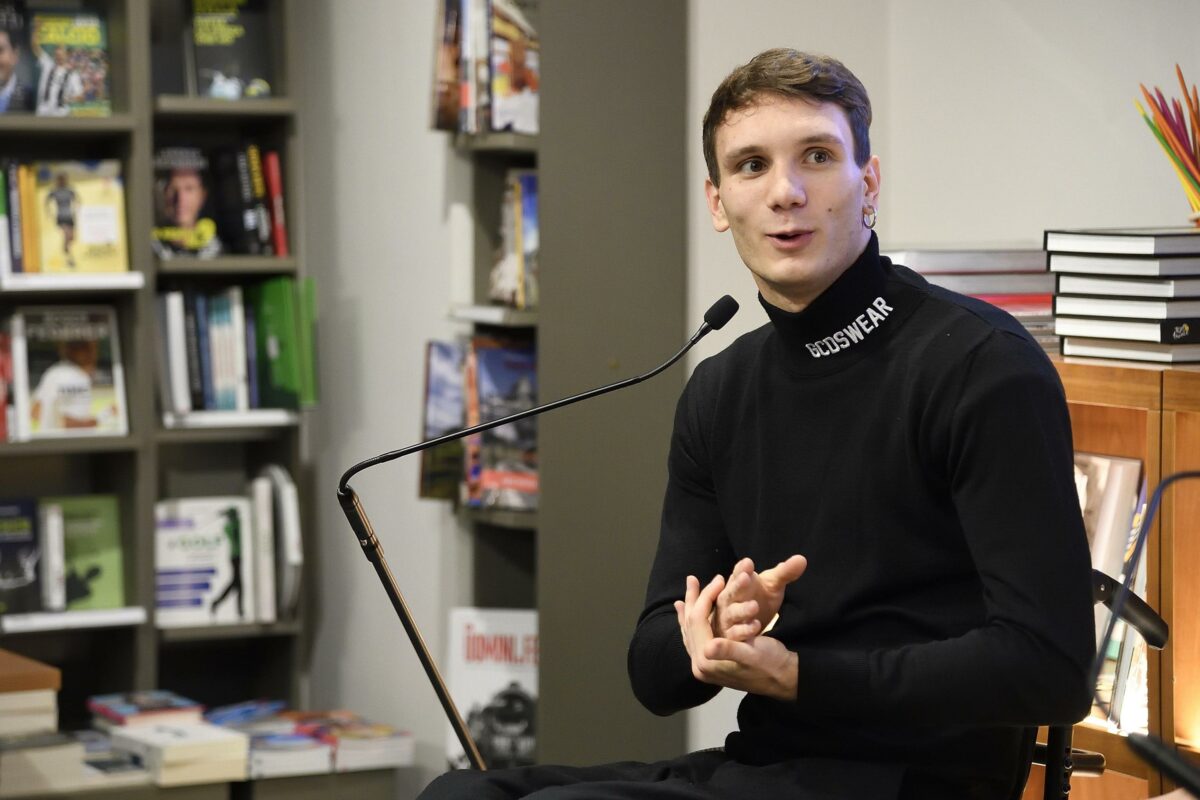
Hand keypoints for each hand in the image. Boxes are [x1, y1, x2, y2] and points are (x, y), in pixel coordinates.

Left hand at [674, 574, 798, 699]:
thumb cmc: (770, 664)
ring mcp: (704, 665)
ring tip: (687, 592)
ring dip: (689, 609)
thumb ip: (728, 651)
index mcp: (707, 662)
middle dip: (692, 600)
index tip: (719, 579)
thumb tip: (707, 647)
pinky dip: (693, 622)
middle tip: (691, 578)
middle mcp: (700, 665)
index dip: (705, 598)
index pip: (697, 622)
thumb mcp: (751, 655)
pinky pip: (696, 637)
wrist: (783, 679)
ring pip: (690, 630)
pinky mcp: (711, 663)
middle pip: (690, 625)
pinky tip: (688, 613)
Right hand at [712, 555, 806, 640]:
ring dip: (742, 610)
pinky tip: (755, 626)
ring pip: (732, 613)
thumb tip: (802, 559)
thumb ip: (785, 572)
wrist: (747, 624)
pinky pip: (735, 633)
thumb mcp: (772, 584)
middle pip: (732, 592)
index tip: (748, 563)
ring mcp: (729, 617)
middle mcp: (729, 599)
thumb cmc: (758, 598)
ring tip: (754, 606)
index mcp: (738, 583)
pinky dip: (744, 630)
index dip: (742, 569)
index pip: (739, 573)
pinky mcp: (732, 634)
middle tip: (745, 578)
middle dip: (737, 585)